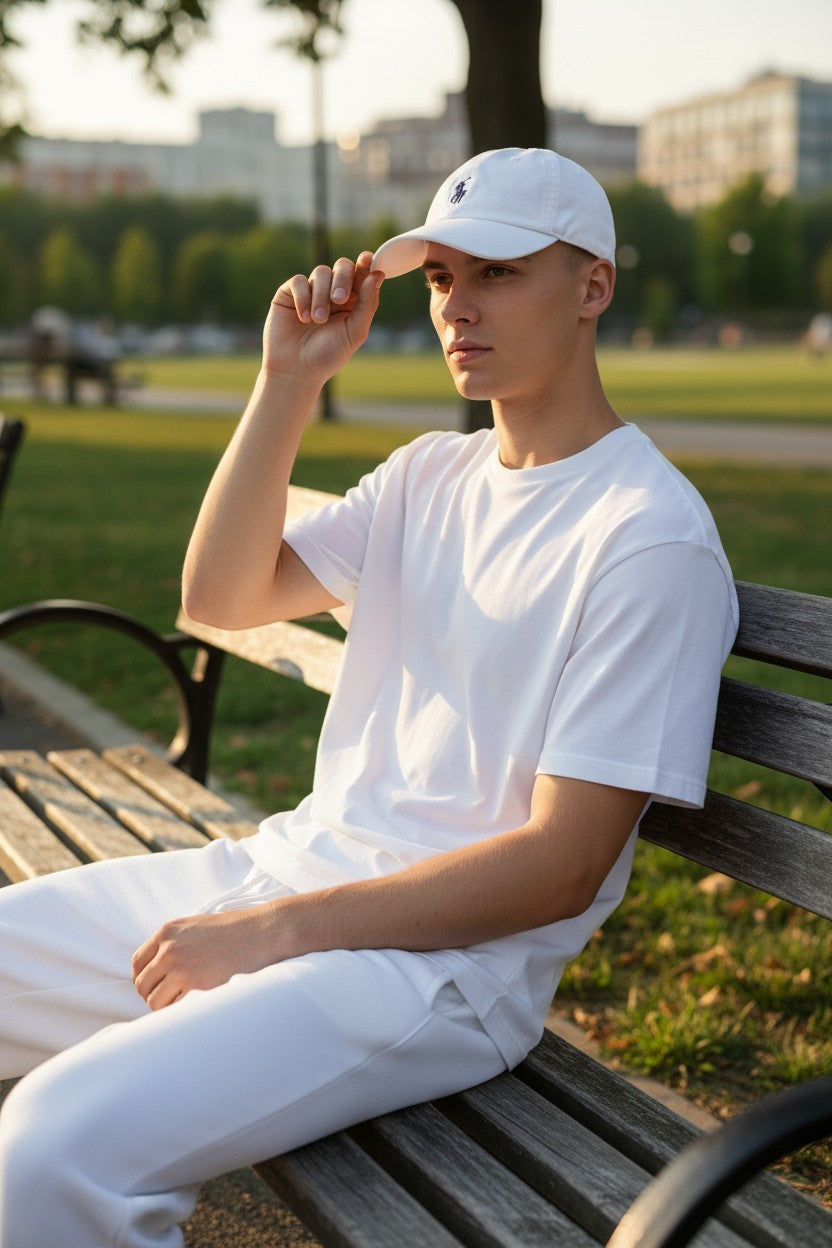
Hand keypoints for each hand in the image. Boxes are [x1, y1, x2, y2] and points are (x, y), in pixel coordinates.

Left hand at [132, 907, 279, 1009]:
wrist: (263, 932)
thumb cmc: (235, 929)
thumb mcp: (196, 926)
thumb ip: (174, 943)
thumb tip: (158, 969)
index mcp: (167, 932)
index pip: (137, 962)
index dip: (143, 978)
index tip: (154, 985)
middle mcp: (169, 950)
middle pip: (142, 985)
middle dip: (154, 994)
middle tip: (172, 996)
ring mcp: (181, 969)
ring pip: (155, 1002)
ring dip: (167, 1006)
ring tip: (186, 1001)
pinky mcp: (196, 987)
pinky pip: (175, 1010)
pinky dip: (182, 1011)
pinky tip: (196, 1004)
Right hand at [264, 250, 383, 385]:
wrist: (296, 370)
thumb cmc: (328, 355)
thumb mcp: (354, 332)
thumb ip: (367, 304)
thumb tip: (377, 274)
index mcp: (353, 301)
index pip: (361, 274)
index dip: (366, 264)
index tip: (368, 260)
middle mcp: (332, 292)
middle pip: (342, 266)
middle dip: (343, 279)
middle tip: (339, 299)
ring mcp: (311, 291)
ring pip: (321, 272)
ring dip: (321, 296)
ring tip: (317, 321)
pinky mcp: (290, 293)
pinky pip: (299, 281)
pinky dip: (303, 298)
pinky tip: (303, 318)